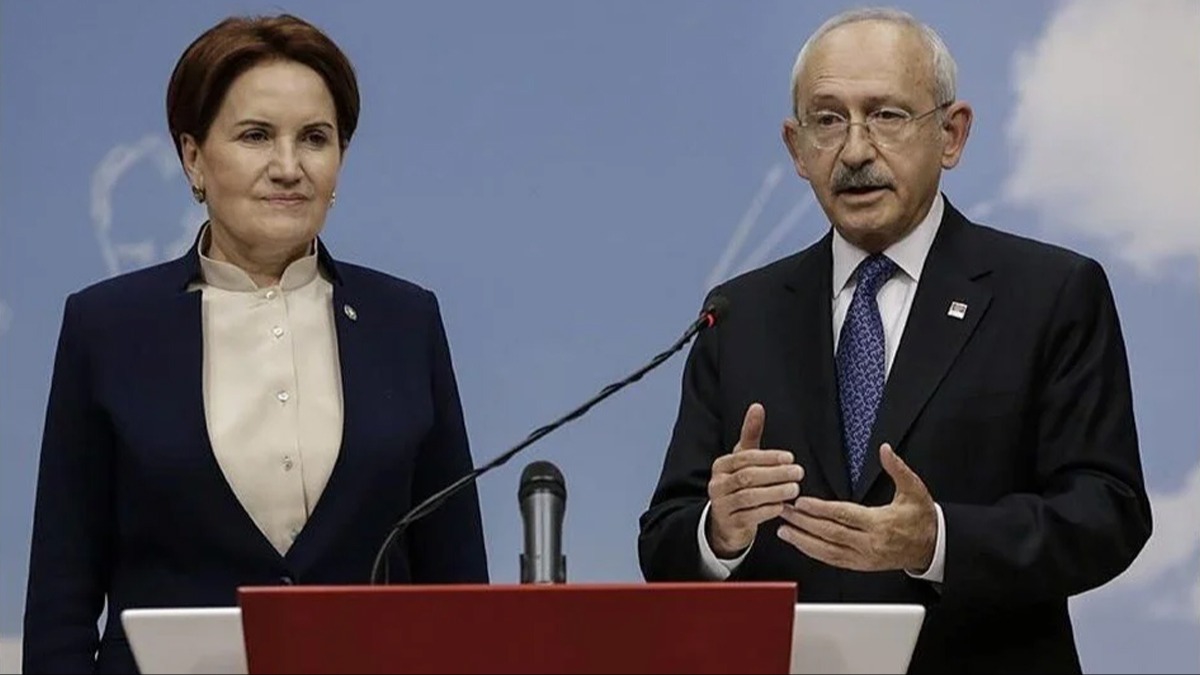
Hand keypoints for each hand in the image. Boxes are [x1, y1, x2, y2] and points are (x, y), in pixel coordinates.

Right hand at [707, 403, 805, 557]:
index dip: (768, 457)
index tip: (790, 458)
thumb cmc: (739, 485)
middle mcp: (717, 484)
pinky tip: (782, 506)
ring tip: (795, 489)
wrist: (726, 522)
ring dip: (775, 492)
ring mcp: (722, 505)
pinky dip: (768, 510)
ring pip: (749, 497)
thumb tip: (757, 406)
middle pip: (748, 476)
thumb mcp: (743, 459)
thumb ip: (751, 434)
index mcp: (721, 466)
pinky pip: (750, 516)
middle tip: (799, 472)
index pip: (745, 457)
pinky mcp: (730, 524)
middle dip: (776, 474)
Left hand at [776, 443, 935, 572]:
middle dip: (804, 524)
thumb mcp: (914, 489)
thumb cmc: (921, 518)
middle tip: (784, 512)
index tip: (802, 502)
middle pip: (830, 534)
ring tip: (783, 529)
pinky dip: (814, 552)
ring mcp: (864, 558)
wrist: (932, 547)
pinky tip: (799, 543)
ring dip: (803, 540)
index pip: (844, 515)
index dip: (820, 509)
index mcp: (880, 523)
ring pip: (827, 551)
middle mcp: (869, 543)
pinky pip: (833, 560)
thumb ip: (898, 468)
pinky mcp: (860, 565)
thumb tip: (885, 449)